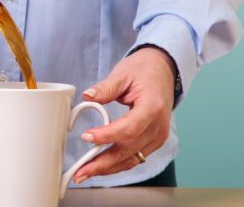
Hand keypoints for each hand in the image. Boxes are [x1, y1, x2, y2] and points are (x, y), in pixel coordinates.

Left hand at [73, 46, 175, 183]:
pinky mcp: (153, 141)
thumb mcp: (123, 73)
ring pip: (131, 159)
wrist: (163, 70)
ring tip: (84, 173)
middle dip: (102, 163)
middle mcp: (158, 126)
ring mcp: (158, 136)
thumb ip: (105, 88)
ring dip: (107, 168)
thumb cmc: (144, 70)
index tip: (86, 136)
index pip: (129, 128)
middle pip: (128, 150)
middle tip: (80, 171)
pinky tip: (99, 167)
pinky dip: (116, 164)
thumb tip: (87, 96)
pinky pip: (134, 157)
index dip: (107, 135)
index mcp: (152, 107)